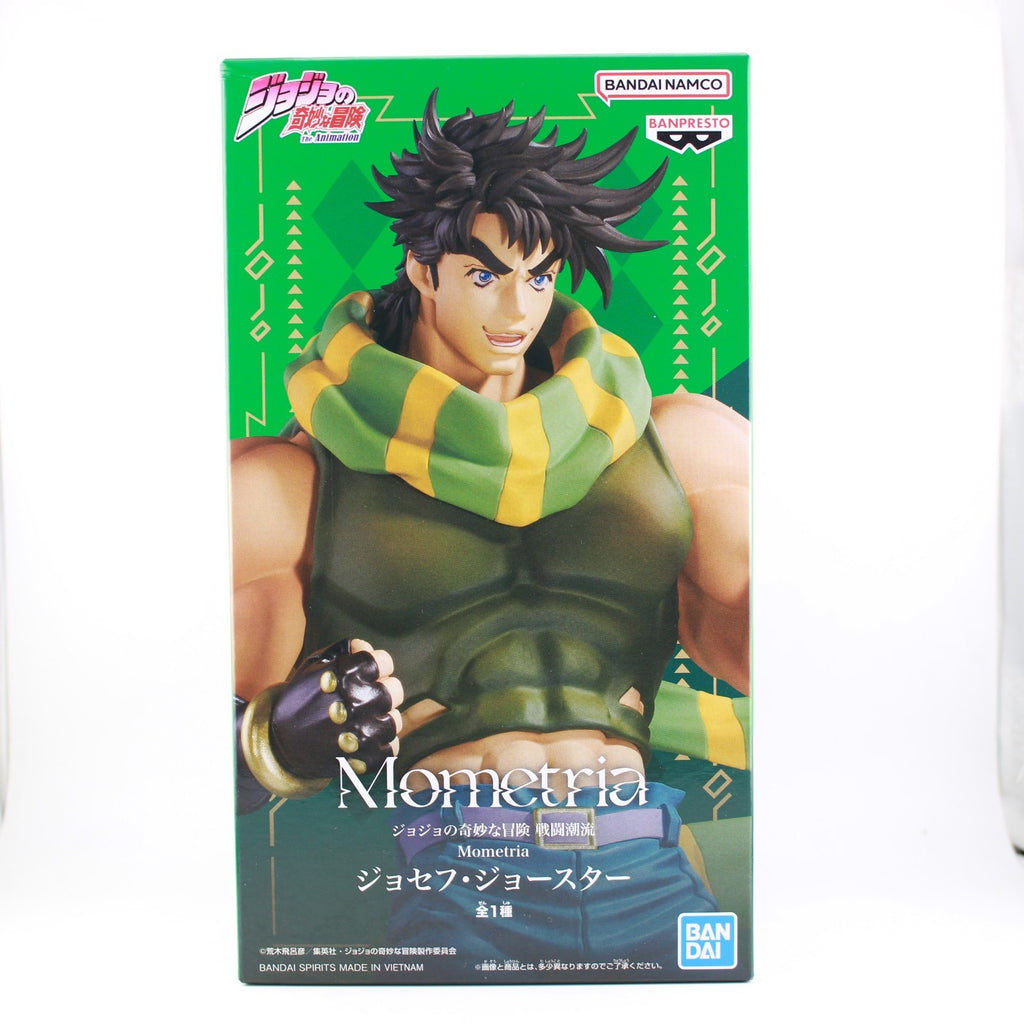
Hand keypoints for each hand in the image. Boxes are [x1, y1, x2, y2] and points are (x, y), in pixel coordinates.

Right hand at [271, 639, 403, 778]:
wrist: (280, 742)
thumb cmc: (301, 698)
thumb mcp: (314, 667)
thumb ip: (343, 652)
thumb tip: (365, 646)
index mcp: (344, 676)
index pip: (384, 661)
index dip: (378, 666)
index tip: (369, 673)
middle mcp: (354, 703)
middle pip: (394, 690)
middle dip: (383, 691)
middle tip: (367, 699)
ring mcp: (359, 733)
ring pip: (394, 721)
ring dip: (382, 719)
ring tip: (364, 721)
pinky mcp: (362, 760)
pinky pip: (390, 748)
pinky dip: (379, 746)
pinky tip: (363, 740)